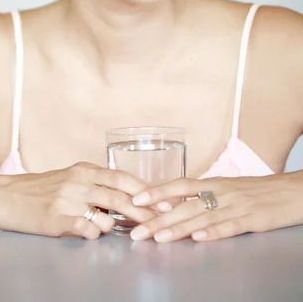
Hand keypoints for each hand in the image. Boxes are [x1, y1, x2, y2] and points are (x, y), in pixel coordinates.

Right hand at [0, 161, 154, 238]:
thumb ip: (95, 184)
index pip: (123, 178)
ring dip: (117, 227)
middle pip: (121, 197)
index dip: (146, 190)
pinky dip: (94, 233)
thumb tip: (126, 196)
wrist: (5, 195)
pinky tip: (92, 234)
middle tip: (162, 222)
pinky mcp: (55, 219)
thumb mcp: (70, 178)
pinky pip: (84, 229)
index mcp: (84, 170)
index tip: (165, 201)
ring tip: (124, 233)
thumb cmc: (41, 189)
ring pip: (106, 215)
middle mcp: (79, 182)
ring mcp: (67, 200)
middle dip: (145, 212)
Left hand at [129, 172, 302, 242]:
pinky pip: (230, 226)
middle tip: (137, 231)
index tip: (135, 199)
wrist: (292, 191)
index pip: (180, 185)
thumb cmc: (256, 191)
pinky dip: (214, 232)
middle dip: (159, 219)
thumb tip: (175, 204)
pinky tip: (199, 239)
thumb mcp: (227, 189)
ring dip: (179, 228)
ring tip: (158, 237)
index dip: (157, 192)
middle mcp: (221, 192)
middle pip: (185, 205)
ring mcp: (236, 206)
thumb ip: (203, 196)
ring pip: (202, 217)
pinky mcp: (252, 219)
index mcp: (214, 183)